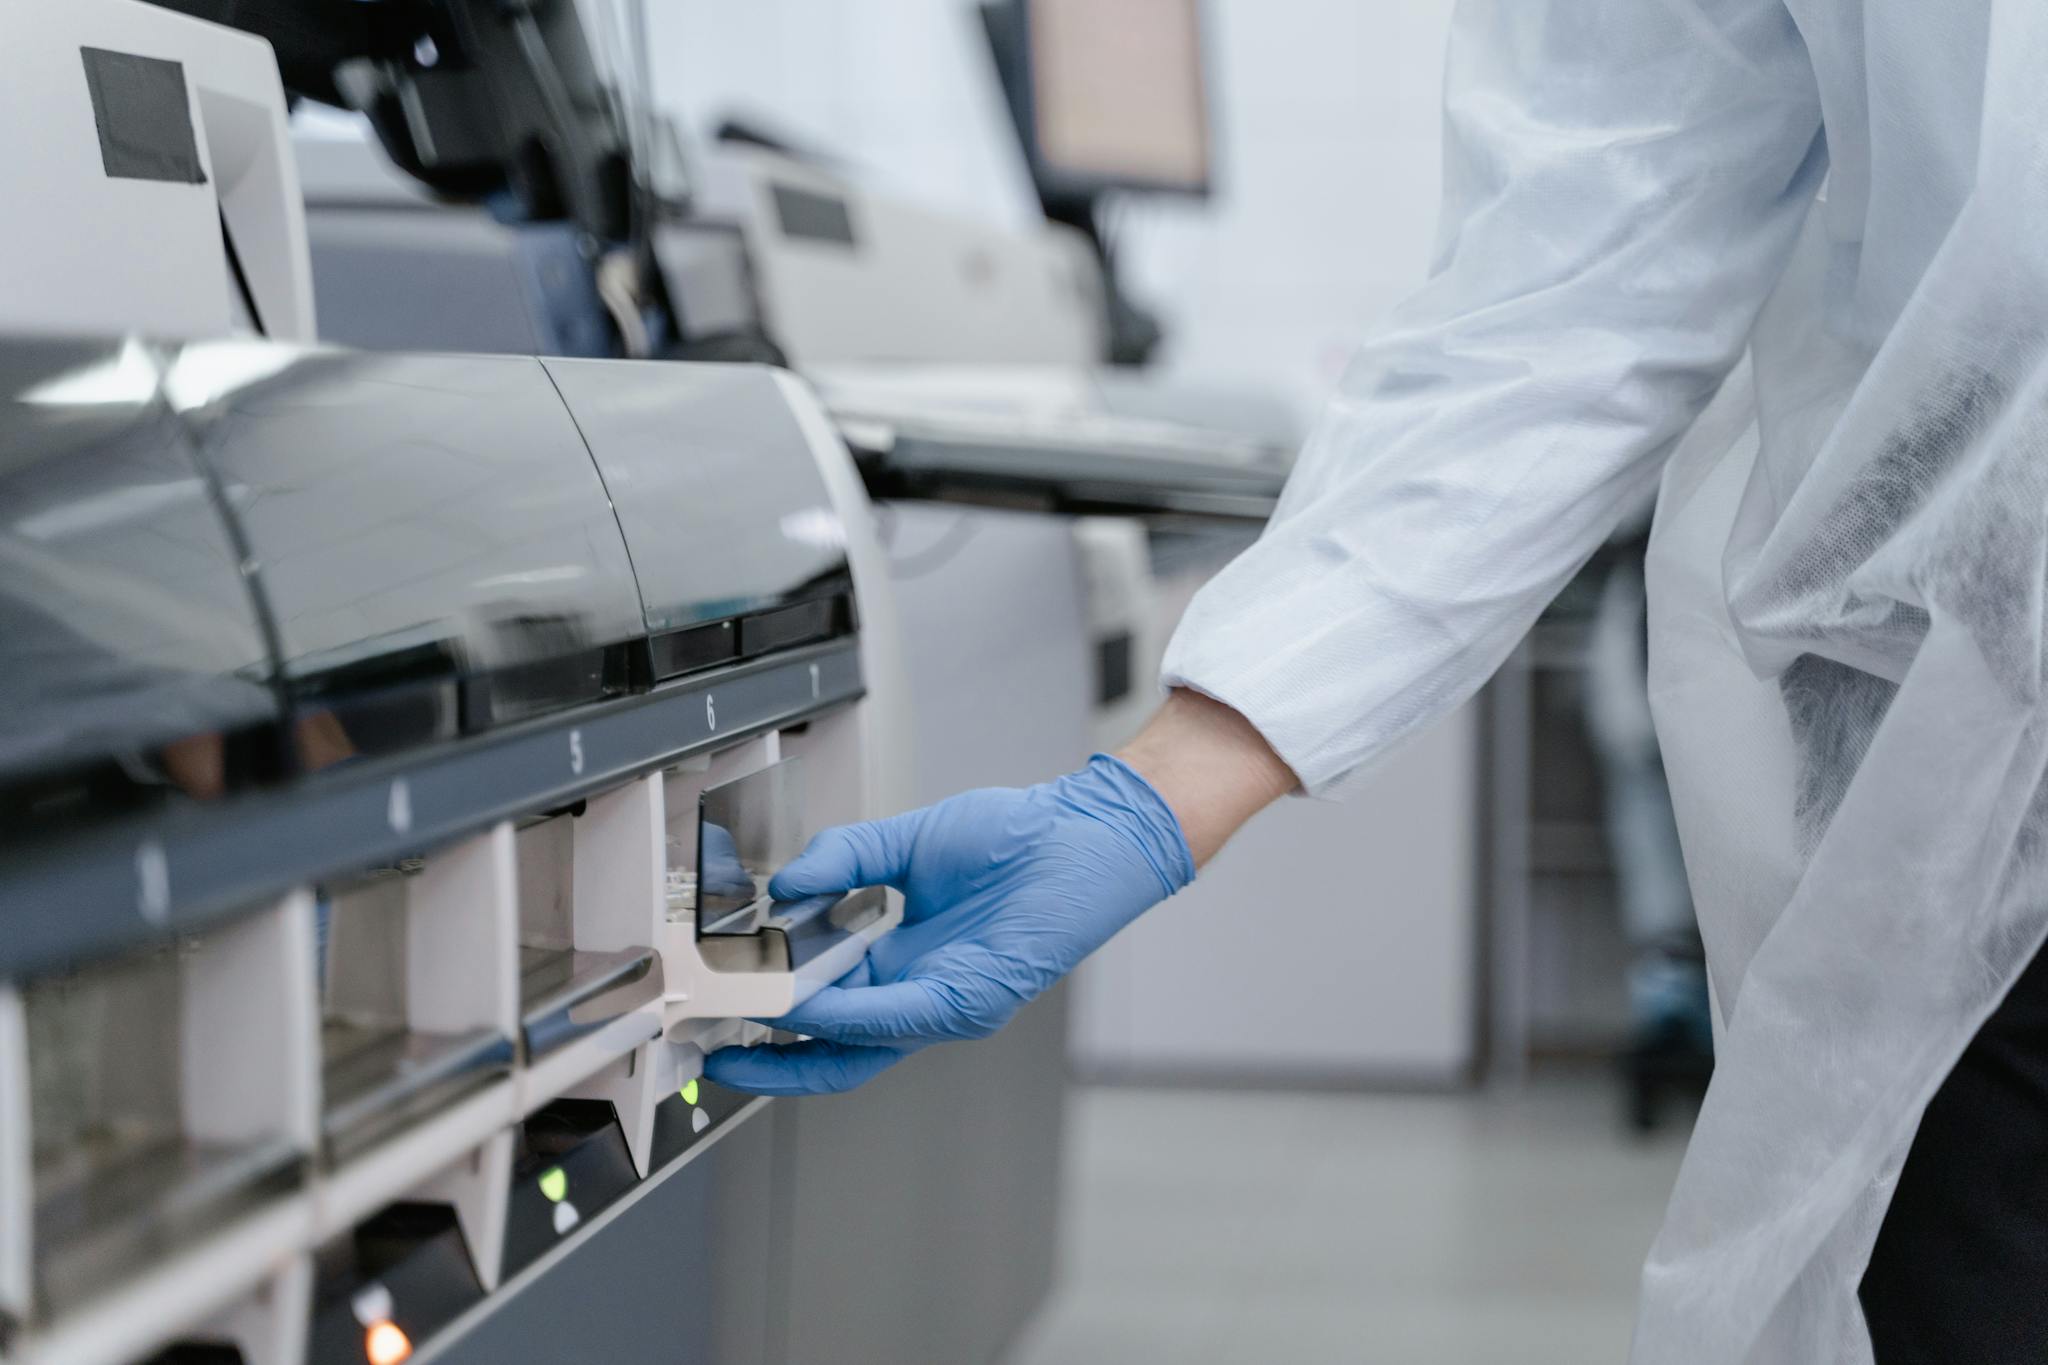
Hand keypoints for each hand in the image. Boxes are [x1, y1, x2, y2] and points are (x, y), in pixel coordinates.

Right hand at [702, 754, 1194, 1094]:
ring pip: (852, 1043)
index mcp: (898, 963)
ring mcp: (944, 1006)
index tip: (718, 1004)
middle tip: (707, 1044)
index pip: (822, 1010)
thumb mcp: (905, 844)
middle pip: (829, 1048)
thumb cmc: (1013, 838)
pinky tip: (802, 1002)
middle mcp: (918, 996)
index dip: (769, 1016)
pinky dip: (842, 1016)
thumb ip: (841, 860)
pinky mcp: (971, 1002)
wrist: (1081, 830)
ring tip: (737, 1019)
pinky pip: (894, 1019)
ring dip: (791, 1036)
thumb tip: (782, 886)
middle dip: (765, 1058)